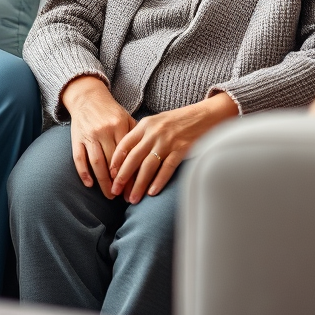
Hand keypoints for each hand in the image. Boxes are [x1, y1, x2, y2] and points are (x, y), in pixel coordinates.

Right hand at [62, 76, 135, 197]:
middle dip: (119, 181)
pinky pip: (79, 159)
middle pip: (113, 161)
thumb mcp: (125, 117)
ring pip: (97, 163)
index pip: (128, 154)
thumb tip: (148, 154)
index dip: (132, 172)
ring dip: (103, 182)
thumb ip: (135, 134)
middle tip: (124, 197)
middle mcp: (104, 131)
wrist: (88, 96)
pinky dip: (84, 173)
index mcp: (119, 125)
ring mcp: (89, 135)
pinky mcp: (77, 138)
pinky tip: (90, 185)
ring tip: (110, 195)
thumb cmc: (110, 111)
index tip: (136, 187)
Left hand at [109, 93, 237, 204]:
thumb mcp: (157, 122)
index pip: (125, 144)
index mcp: (145, 124)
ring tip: (132, 199)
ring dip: (139, 185)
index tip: (110, 175)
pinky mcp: (181, 149)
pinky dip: (158, 181)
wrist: (204, 115)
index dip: (116, 161)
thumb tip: (127, 156)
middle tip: (115, 192)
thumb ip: (142, 135)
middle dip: (123, 177)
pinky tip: (152, 193)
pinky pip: (167, 168)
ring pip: (148, 166)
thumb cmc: (179, 121)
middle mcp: (154, 132)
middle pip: (133, 158)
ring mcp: (168, 141)